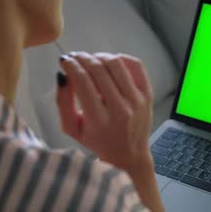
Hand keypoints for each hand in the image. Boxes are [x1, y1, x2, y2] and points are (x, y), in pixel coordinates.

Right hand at [56, 52, 154, 172]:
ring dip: (99, 56)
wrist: (129, 155)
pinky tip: (110, 62)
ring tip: (91, 59)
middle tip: (75, 57)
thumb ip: (63, 102)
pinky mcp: (148, 95)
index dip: (71, 65)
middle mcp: (120, 109)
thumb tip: (62, 75)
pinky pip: (136, 66)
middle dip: (82, 58)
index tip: (64, 61)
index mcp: (99, 120)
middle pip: (98, 70)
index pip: (83, 81)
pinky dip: (121, 58)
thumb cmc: (97, 141)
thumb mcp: (71, 128)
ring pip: (116, 64)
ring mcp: (136, 101)